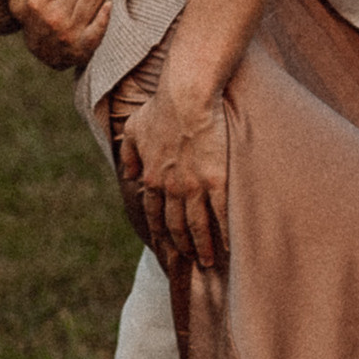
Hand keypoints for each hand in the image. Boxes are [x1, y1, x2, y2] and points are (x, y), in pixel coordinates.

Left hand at [114, 52, 230, 273]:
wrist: (186, 96)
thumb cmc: (161, 107)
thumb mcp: (135, 129)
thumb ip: (129, 154)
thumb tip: (128, 175)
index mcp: (151, 178)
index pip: (155, 215)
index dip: (161, 234)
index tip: (168, 247)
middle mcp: (170, 188)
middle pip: (176, 226)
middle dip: (183, 247)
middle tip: (192, 261)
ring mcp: (194, 187)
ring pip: (197, 226)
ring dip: (203, 247)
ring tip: (210, 262)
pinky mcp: (216, 181)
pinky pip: (220, 214)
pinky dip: (224, 233)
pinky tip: (230, 245)